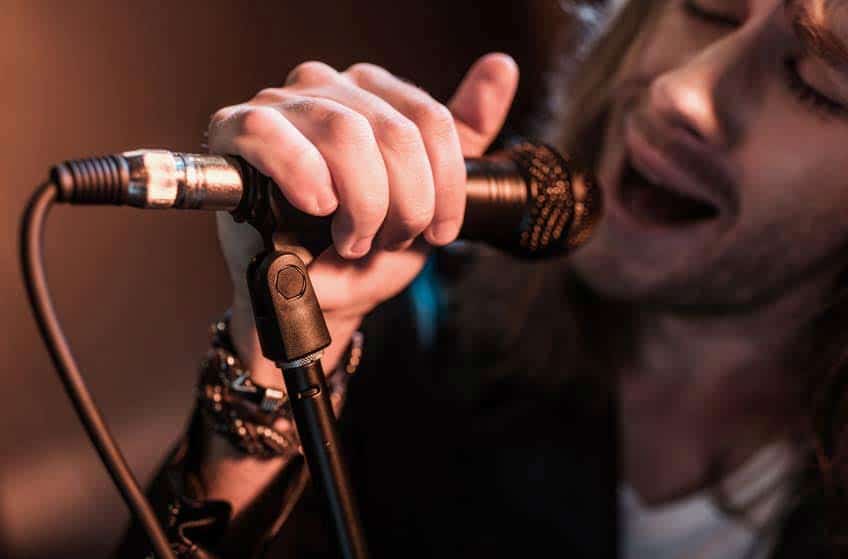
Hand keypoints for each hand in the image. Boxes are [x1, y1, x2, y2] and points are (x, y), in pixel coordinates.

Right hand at [210, 53, 518, 382]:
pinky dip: (303, 178)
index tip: (438, 233)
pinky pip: (274, 134)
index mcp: (376, 93)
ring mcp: (283, 104)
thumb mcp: (431, 195)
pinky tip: (315, 206)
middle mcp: (330, 86)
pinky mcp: (237, 129)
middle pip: (395, 131)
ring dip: (360, 204)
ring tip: (352, 238)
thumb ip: (465, 133)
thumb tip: (501, 66)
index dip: (444, 187)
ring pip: (345, 134)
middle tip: (387, 239)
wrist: (321, 297)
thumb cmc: (368, 245)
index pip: (431, 120)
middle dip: (404, 204)